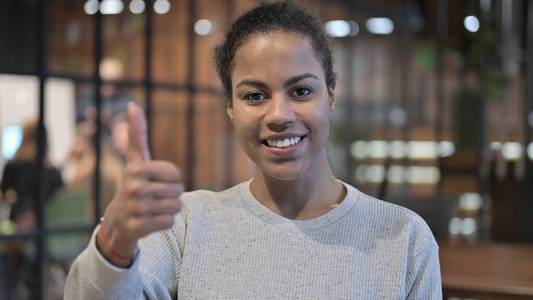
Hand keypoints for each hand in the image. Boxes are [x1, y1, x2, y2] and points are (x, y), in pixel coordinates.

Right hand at [98, 103, 182, 266]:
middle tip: (155, 196)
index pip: (175, 173)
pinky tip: (151, 220)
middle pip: (178, 190)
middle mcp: (132, 188)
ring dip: (170, 208)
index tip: (157, 179)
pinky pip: (169, 222)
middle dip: (172, 194)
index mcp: (135, 169)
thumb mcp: (135, 159)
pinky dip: (165, 222)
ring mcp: (134, 209)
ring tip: (154, 207)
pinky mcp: (138, 228)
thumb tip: (133, 104)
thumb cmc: (133, 183)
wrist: (118, 219)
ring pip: (176, 207)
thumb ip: (137, 133)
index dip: (172, 177)